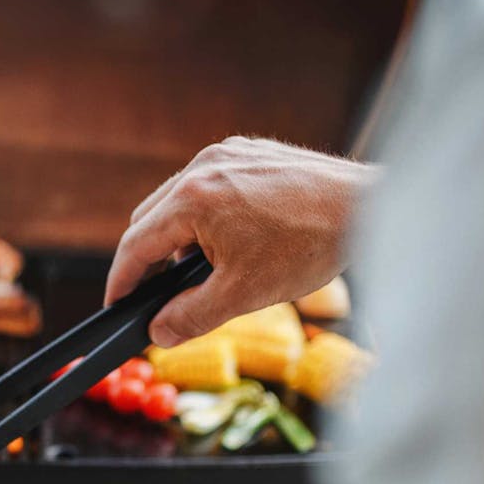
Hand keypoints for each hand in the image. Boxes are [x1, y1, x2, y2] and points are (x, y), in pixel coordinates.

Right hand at [106, 137, 378, 347]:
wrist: (368, 207)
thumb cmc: (309, 246)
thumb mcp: (242, 294)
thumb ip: (191, 316)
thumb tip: (159, 332)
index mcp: (193, 198)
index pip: (136, 243)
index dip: (122, 280)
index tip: (116, 306)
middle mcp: (203, 166)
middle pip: (151, 217)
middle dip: (147, 259)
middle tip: (153, 296)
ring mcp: (227, 154)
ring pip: (179, 199)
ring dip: (178, 236)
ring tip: (197, 272)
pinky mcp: (250, 151)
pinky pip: (210, 185)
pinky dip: (206, 214)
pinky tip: (229, 241)